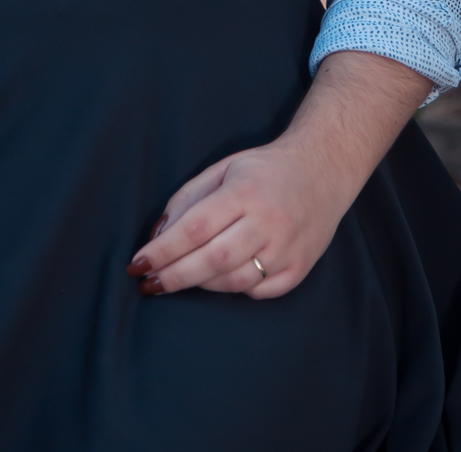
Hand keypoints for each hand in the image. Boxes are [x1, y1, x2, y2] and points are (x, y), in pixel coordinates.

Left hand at [125, 50, 429, 300]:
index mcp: (245, 191)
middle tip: (148, 284)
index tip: (137, 264)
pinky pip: (260, 291)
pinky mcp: (301, 268)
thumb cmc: (263, 169)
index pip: (195, 227)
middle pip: (213, 260)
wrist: (323, 169)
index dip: (163, 250)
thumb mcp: (223, 168)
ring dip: (201, 284)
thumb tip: (157, 236)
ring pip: (235, 281)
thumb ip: (188, 198)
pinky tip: (220, 278)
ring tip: (181, 278)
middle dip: (175, 276)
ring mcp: (288, 248)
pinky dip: (234, 289)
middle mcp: (268, 221)